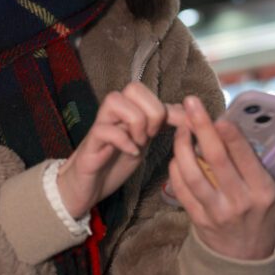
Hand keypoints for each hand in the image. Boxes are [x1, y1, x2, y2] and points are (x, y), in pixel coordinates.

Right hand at [57, 82, 183, 218]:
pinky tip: (131, 153)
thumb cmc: (115, 161)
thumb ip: (160, 124)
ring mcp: (101, 125)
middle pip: (133, 87)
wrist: (88, 186)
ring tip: (139, 142)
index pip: (147, 90)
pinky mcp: (91, 143)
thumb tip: (186, 111)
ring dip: (135, 122)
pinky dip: (123, 141)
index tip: (174, 130)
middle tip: (152, 135)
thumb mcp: (144, 141)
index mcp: (128, 109)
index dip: (167, 108)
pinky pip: (104, 129)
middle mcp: (113, 112)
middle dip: (151, 111)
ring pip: (115, 100)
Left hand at [167, 95, 274, 259]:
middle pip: (216, 160)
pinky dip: (176, 169)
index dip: (232, 137)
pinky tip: (177, 152)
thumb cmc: (269, 217)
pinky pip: (182, 190)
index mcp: (264, 192)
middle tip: (191, 104)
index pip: (246, 160)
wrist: (247, 257)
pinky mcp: (198, 219)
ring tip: (182, 126)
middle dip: (202, 128)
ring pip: (193, 175)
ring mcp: (216, 212)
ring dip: (183, 147)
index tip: (222, 117)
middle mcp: (240, 202)